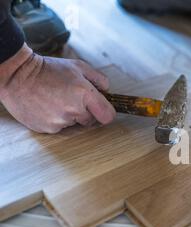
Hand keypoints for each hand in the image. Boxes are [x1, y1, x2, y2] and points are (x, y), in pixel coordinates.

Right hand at [0, 44, 115, 132]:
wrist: (17, 76)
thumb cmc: (49, 69)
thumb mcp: (78, 67)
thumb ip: (99, 79)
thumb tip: (108, 91)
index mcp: (85, 94)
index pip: (107, 116)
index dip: (106, 113)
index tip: (102, 110)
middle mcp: (73, 110)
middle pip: (91, 120)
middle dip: (85, 111)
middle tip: (71, 98)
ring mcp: (60, 121)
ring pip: (74, 124)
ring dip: (69, 115)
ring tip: (56, 100)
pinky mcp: (47, 128)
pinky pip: (59, 127)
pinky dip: (55, 119)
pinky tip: (47, 106)